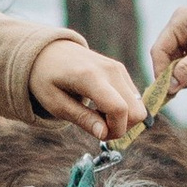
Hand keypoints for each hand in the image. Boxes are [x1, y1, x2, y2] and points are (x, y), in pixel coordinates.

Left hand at [29, 36, 145, 141]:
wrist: (49, 51)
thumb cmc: (47, 78)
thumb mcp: (55, 103)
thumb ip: (81, 119)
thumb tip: (104, 135)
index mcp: (89, 77)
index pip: (118, 109)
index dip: (114, 130)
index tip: (99, 136)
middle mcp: (110, 70)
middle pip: (136, 111)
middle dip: (121, 128)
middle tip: (98, 128)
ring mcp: (118, 68)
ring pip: (139, 107)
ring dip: (123, 119)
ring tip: (98, 116)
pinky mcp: (121, 70)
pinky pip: (134, 99)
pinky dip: (123, 109)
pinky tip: (102, 106)